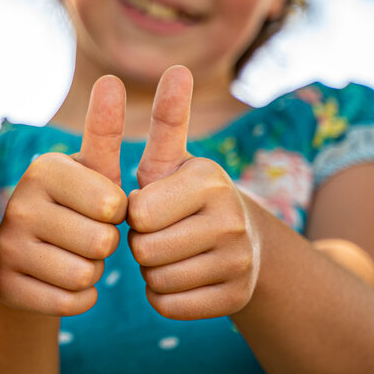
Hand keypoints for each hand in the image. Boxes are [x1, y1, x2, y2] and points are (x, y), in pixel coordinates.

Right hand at [0, 75, 128, 315]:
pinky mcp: (7, 288)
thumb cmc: (77, 206)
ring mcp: (8, 247)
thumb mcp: (93, 171)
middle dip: (105, 244)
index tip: (102, 206)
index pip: (112, 204)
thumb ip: (106, 131)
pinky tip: (61, 281)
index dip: (118, 213)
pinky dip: (80, 297)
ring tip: (72, 256)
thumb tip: (111, 79)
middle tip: (85, 235)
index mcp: (44, 169)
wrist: (28, 255)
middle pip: (101, 243)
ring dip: (92, 272)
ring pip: (86, 275)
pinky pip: (72, 301)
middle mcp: (19, 204)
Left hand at [128, 65, 258, 319]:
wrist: (241, 243)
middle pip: (146, 250)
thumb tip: (179, 67)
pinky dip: (164, 296)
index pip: (139, 214)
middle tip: (158, 233)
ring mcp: (239, 262)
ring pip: (157, 281)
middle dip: (140, 243)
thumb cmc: (185, 196)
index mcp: (210, 180)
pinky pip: (170, 306)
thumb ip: (168, 119)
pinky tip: (179, 276)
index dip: (133, 214)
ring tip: (169, 252)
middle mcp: (232, 220)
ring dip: (151, 271)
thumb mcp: (172, 160)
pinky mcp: (235, 298)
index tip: (148, 205)